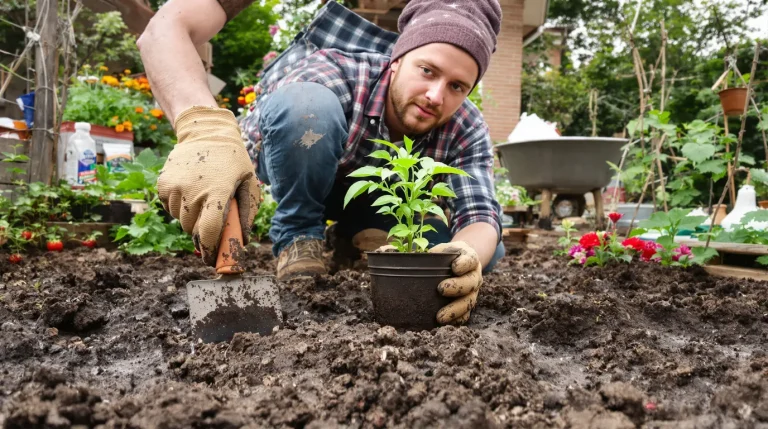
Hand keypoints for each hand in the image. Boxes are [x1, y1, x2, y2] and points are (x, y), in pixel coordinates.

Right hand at [158, 106, 260, 265]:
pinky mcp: (163, 184)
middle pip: (194, 230)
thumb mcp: (249, 183)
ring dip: (191, 217)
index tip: (213, 259)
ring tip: (202, 198)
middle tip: (212, 221)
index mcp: (217, 193)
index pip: (209, 232)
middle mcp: (193, 192)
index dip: (210, 250)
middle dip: (203, 232)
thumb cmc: (233, 160)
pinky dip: (179, 207)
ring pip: (181, 220)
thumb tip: (243, 240)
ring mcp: (175, 188)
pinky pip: (170, 208)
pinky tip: (190, 190)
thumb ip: (248, 212)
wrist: (205, 132)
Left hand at [430, 241, 481, 324]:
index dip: (464, 263)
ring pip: (469, 301)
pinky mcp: (469, 304)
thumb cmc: (448, 256)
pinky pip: (466, 314)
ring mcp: (474, 291)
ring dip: (455, 309)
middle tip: (441, 289)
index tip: (455, 267)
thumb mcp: (443, 249)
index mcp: (470, 258)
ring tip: (440, 316)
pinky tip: (446, 324)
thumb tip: (412, 258)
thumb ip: (433, 254)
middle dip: (457, 287)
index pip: (471, 260)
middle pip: (471, 283)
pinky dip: (457, 320)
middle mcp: (475, 275)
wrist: (462, 263)